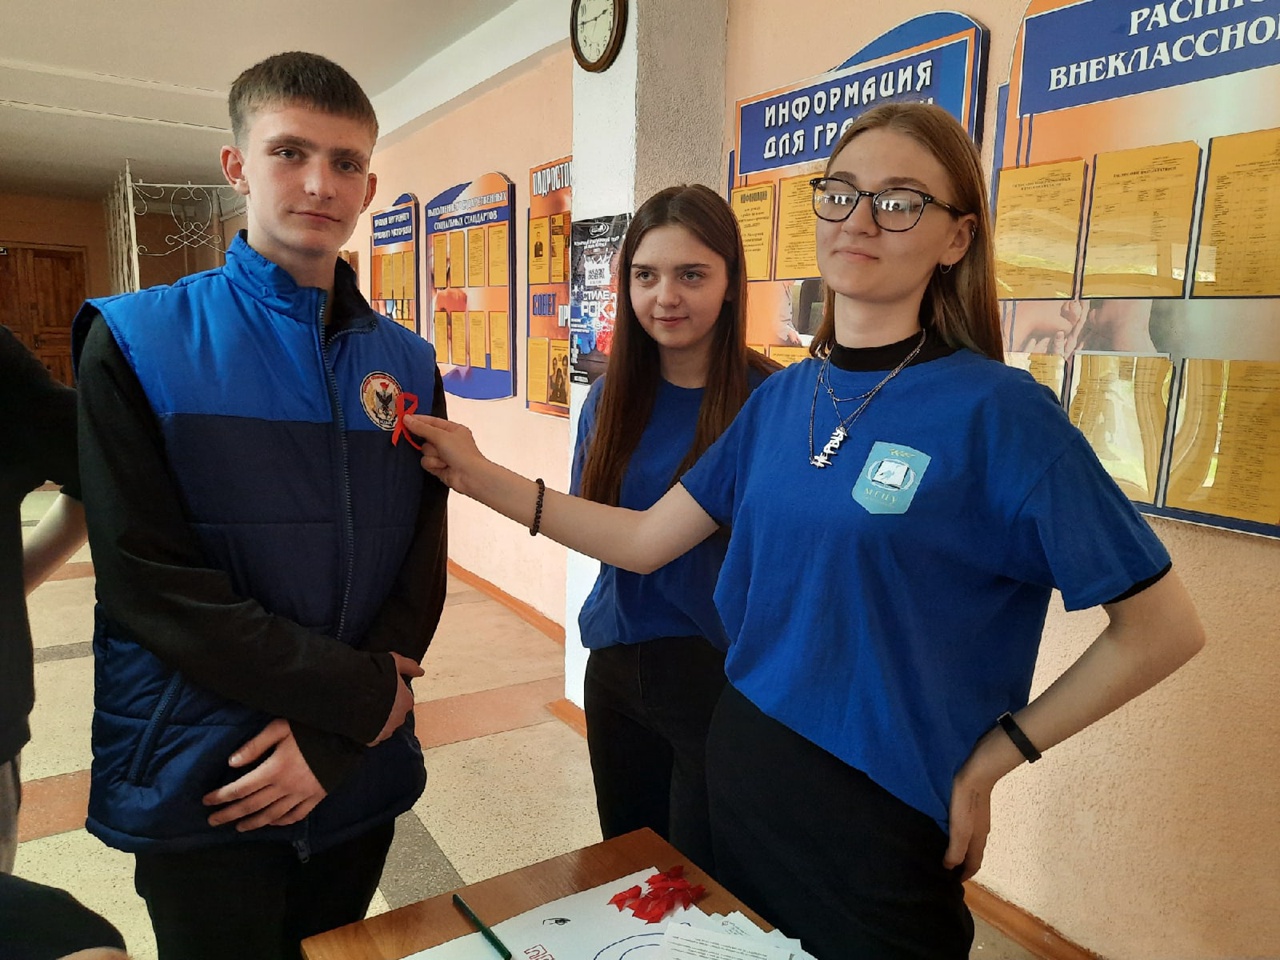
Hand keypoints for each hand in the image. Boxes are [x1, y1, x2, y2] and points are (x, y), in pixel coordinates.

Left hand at [202, 719, 325, 830]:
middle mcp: (286, 786)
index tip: (206, 801)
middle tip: (212, 821)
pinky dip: (281, 822)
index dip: (221, 796)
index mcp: (275, 768)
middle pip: (251, 805)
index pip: (240, 788)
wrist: (347, 735)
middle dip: (229, 814)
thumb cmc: (311, 728)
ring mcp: (302, 794)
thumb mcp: (281, 727)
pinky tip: (271, 823)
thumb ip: (255, 745)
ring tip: (237, 828)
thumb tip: (232, 762)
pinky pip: (295, 816)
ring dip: (252, 823)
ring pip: (272, 815)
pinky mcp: (316, 797)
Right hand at [367, 652, 424, 745]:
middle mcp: (400, 718)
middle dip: (386, 710)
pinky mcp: (372, 738)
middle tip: (371, 700)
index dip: (392, 696)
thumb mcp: (394, 662)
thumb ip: (409, 666)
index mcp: (406, 701)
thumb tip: (421, 671)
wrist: (353, 691)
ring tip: (363, 710)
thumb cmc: (375, 675)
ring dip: (377, 721)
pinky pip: (372, 737)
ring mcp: (386, 730)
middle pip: (394, 715)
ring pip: (384, 727)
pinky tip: (360, 721)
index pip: (403, 701)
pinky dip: (367, 732)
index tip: (383, 691)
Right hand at [401, 414, 482, 493]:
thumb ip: (422, 428)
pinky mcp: (439, 466)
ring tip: (443, 458)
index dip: (419, 420)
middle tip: (432, 443)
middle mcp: (448, 441)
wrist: (469, 476)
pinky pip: (426, 462)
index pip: (432, 422)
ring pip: (425, 451)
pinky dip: (433, 464)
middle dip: (428, 442)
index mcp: (453, 429)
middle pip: (426, 437)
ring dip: (432, 455)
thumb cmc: (463, 454)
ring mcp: (444, 454)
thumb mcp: (441, 436)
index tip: (405, 418)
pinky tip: (443, 466)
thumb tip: (408, 419)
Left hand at [943, 767, 993, 881]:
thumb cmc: (966, 804)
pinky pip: (967, 830)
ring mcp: (979, 820)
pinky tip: (949, 831)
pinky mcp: (973, 809)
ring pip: (971, 842)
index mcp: (979, 841)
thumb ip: (956, 850)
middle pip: (973, 855)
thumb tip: (949, 867)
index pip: (974, 865)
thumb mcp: (959, 830)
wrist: (976, 774)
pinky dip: (960, 837)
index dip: (965, 875)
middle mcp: (981, 833)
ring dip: (961, 851)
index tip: (953, 882)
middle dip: (963, 865)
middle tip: (947, 869)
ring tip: (946, 852)